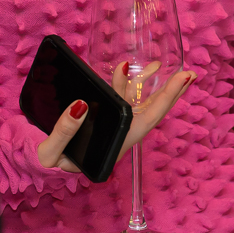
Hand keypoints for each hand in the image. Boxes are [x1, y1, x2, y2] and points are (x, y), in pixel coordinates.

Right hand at [36, 69, 196, 171]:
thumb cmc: (51, 162)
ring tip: (157, 65)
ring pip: (137, 104)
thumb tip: (80, 105)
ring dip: (148, 85)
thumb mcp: (52, 152)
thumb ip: (64, 131)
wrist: (44, 167)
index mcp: (116, 143)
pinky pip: (121, 100)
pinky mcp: (106, 118)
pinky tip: (125, 71)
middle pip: (152, 111)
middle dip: (171, 92)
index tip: (184, 78)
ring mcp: (115, 126)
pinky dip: (126, 85)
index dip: (167, 98)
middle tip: (189, 74)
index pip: (148, 119)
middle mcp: (121, 135)